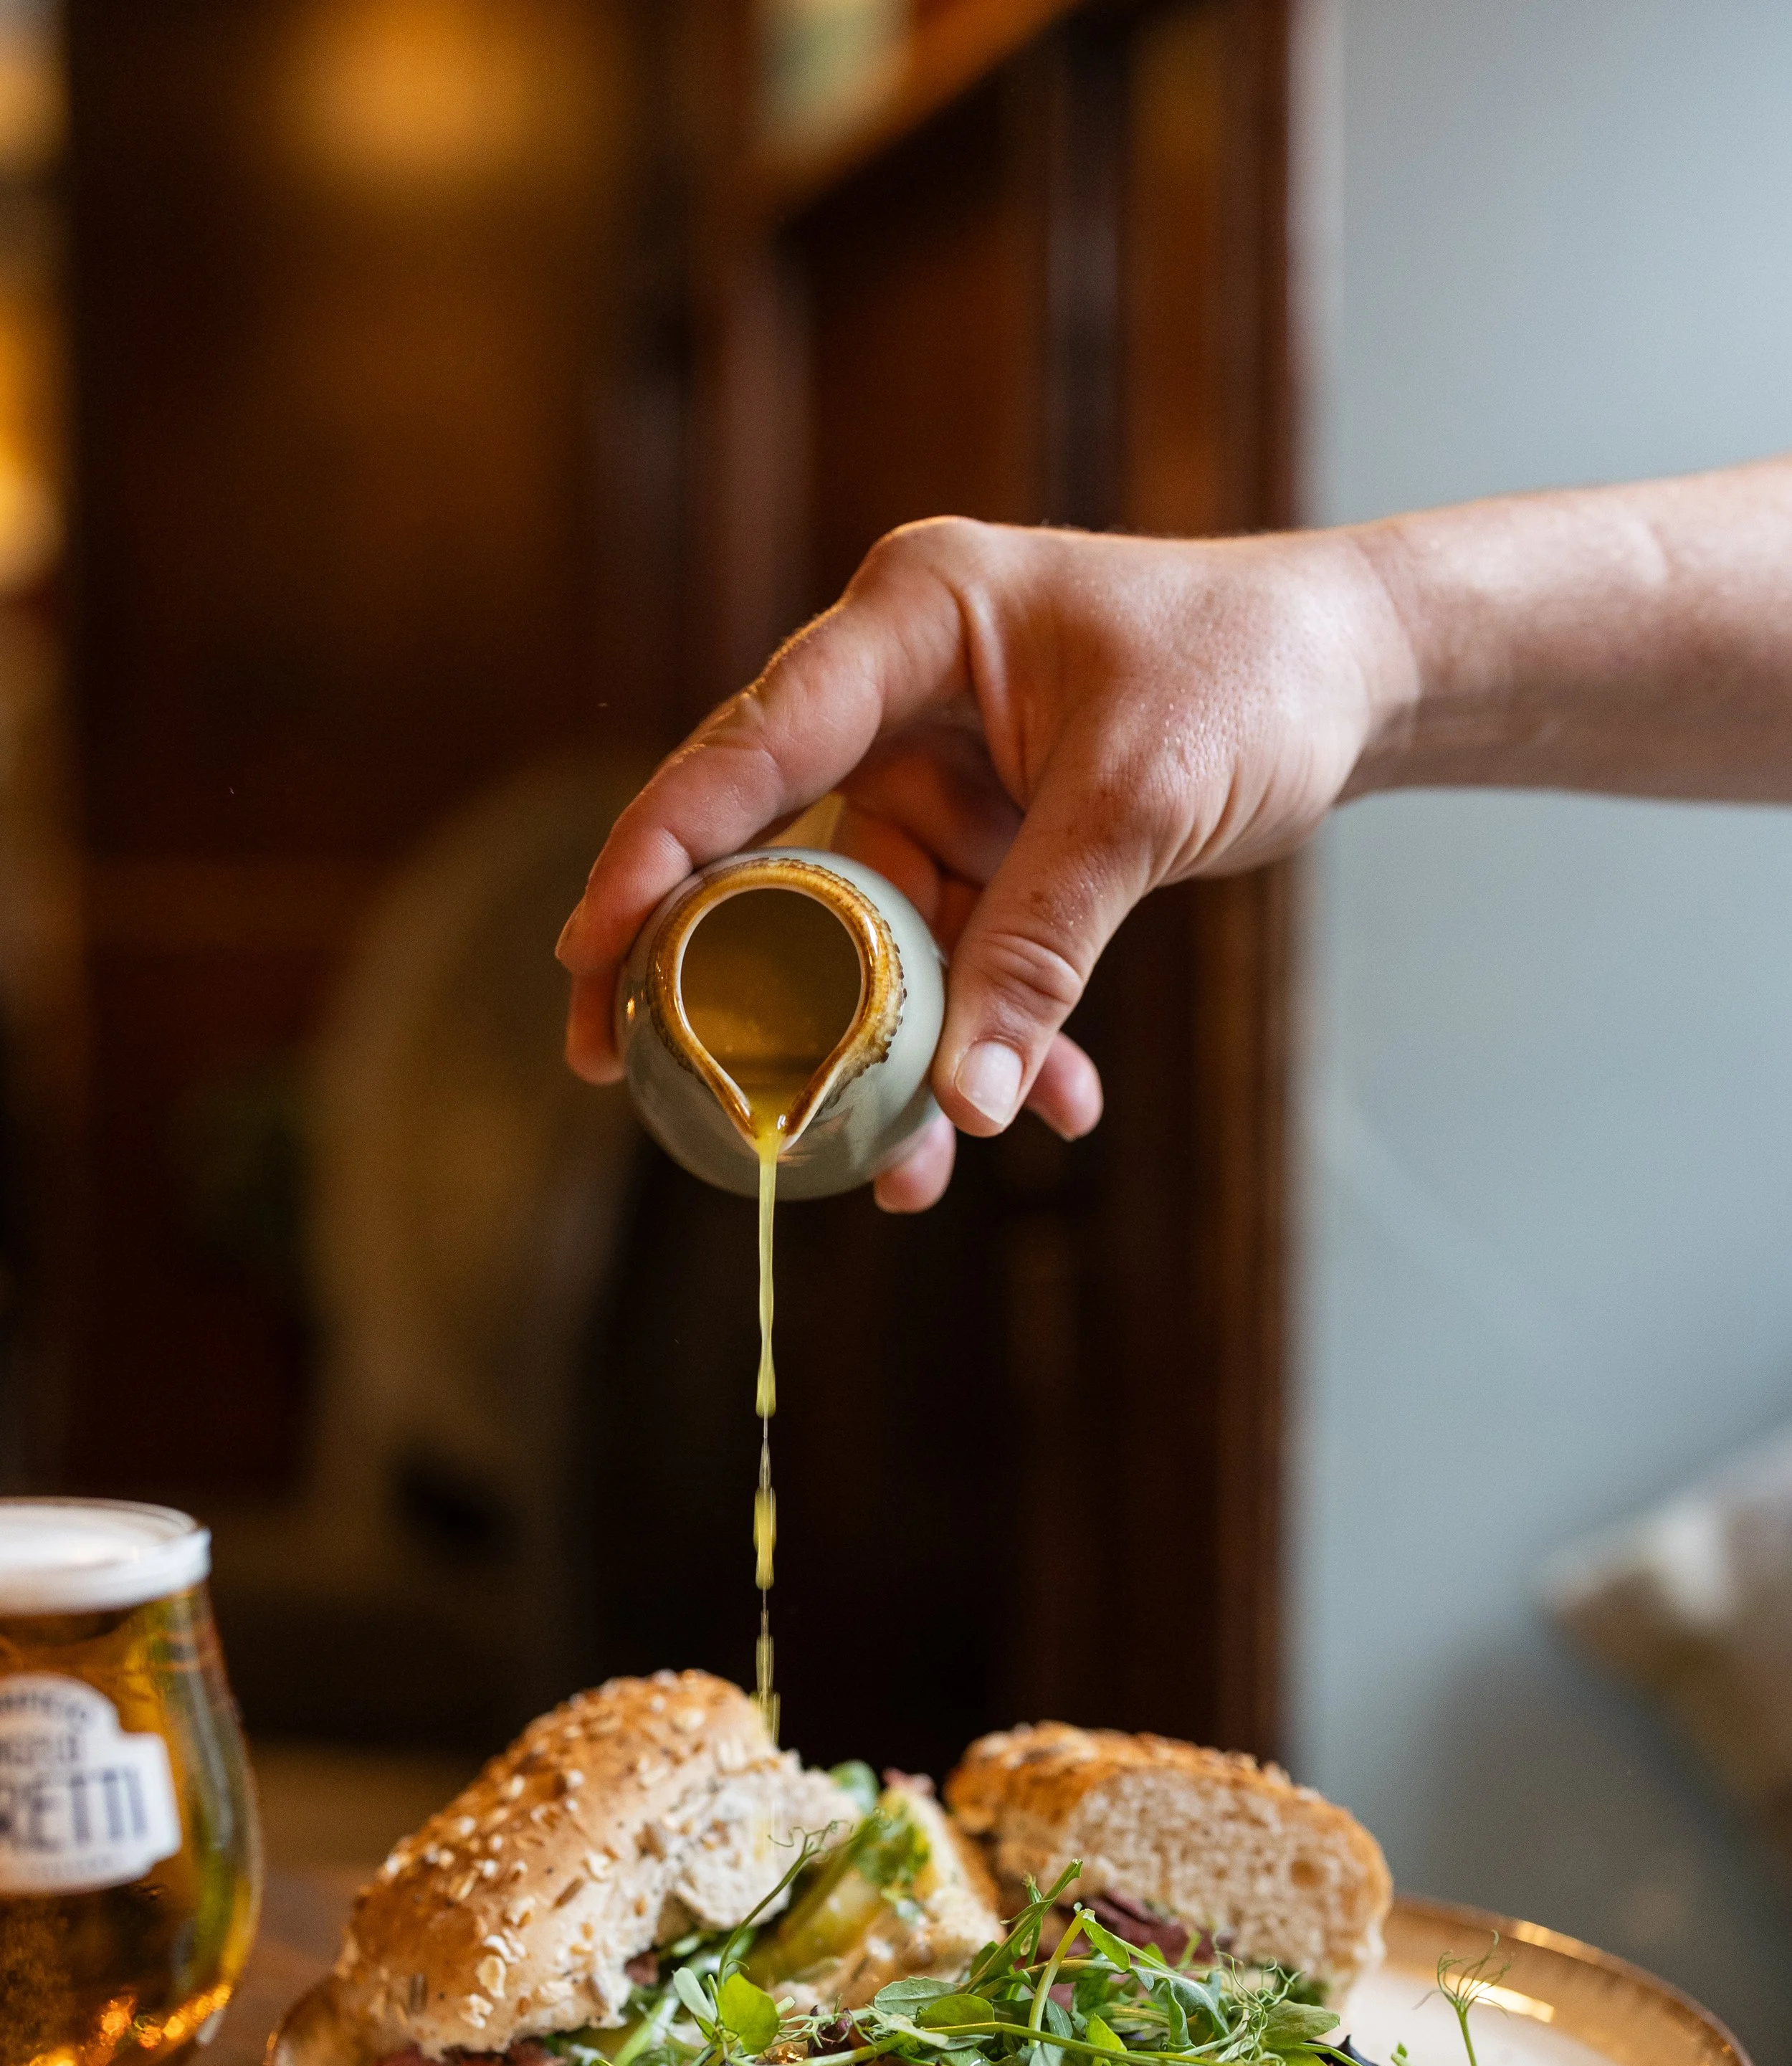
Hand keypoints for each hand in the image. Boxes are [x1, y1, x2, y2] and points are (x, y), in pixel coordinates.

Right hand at [557, 514, 1415, 1206]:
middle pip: (771, 846)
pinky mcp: (987, 839)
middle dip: (725, 976)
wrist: (1353, 675)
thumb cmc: (1253, 677)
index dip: (660, 848)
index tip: (589, 950)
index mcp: (911, 621)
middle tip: (638, 1075)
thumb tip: (968, 1108)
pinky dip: (997, 1034)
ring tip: (906, 1175)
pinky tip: (1054, 1110)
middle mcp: (899, 693)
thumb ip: (1044, 947)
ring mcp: (939, 773)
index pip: (756, 743)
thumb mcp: (1140, 803)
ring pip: (870, 932)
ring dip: (892, 1053)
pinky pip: (961, 955)